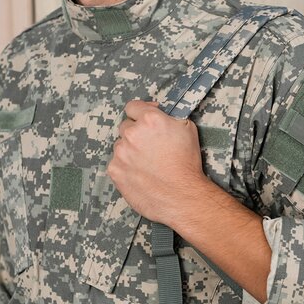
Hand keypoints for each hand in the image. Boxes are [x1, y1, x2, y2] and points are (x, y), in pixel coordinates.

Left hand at [107, 100, 212, 226]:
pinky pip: (116, 163)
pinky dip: (126, 167)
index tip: (144, 119)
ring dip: (130, 151)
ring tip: (146, 163)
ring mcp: (121, 152)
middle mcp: (132, 133)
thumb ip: (169, 117)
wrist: (182, 196)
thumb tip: (159, 112)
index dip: (140, 112)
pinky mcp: (115, 170)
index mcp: (150, 119)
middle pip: (126, 126)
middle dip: (136, 133)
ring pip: (120, 146)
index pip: (133, 106)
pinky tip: (140, 174)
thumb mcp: (188, 129)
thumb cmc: (187, 164)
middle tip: (150, 146)